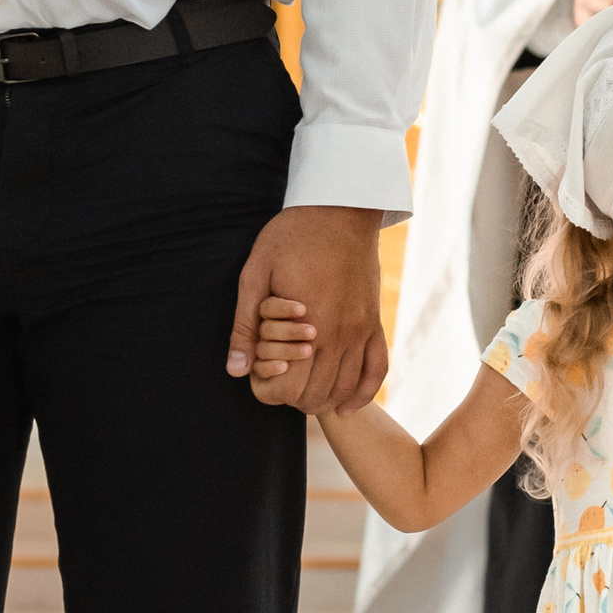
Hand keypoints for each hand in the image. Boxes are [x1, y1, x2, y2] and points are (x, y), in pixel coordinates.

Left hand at [228, 203, 386, 414]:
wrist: (340, 208)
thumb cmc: (291, 237)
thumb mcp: (255, 274)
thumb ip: (246, 325)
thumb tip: (235, 370)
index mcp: (306, 325)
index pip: (289, 387)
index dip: (268, 392)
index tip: (259, 378)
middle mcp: (338, 334)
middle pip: (316, 394)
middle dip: (292, 398)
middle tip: (278, 383)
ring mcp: (361, 329)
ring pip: (345, 387)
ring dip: (323, 399)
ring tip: (304, 390)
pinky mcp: (374, 321)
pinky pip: (377, 368)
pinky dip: (364, 392)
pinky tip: (348, 404)